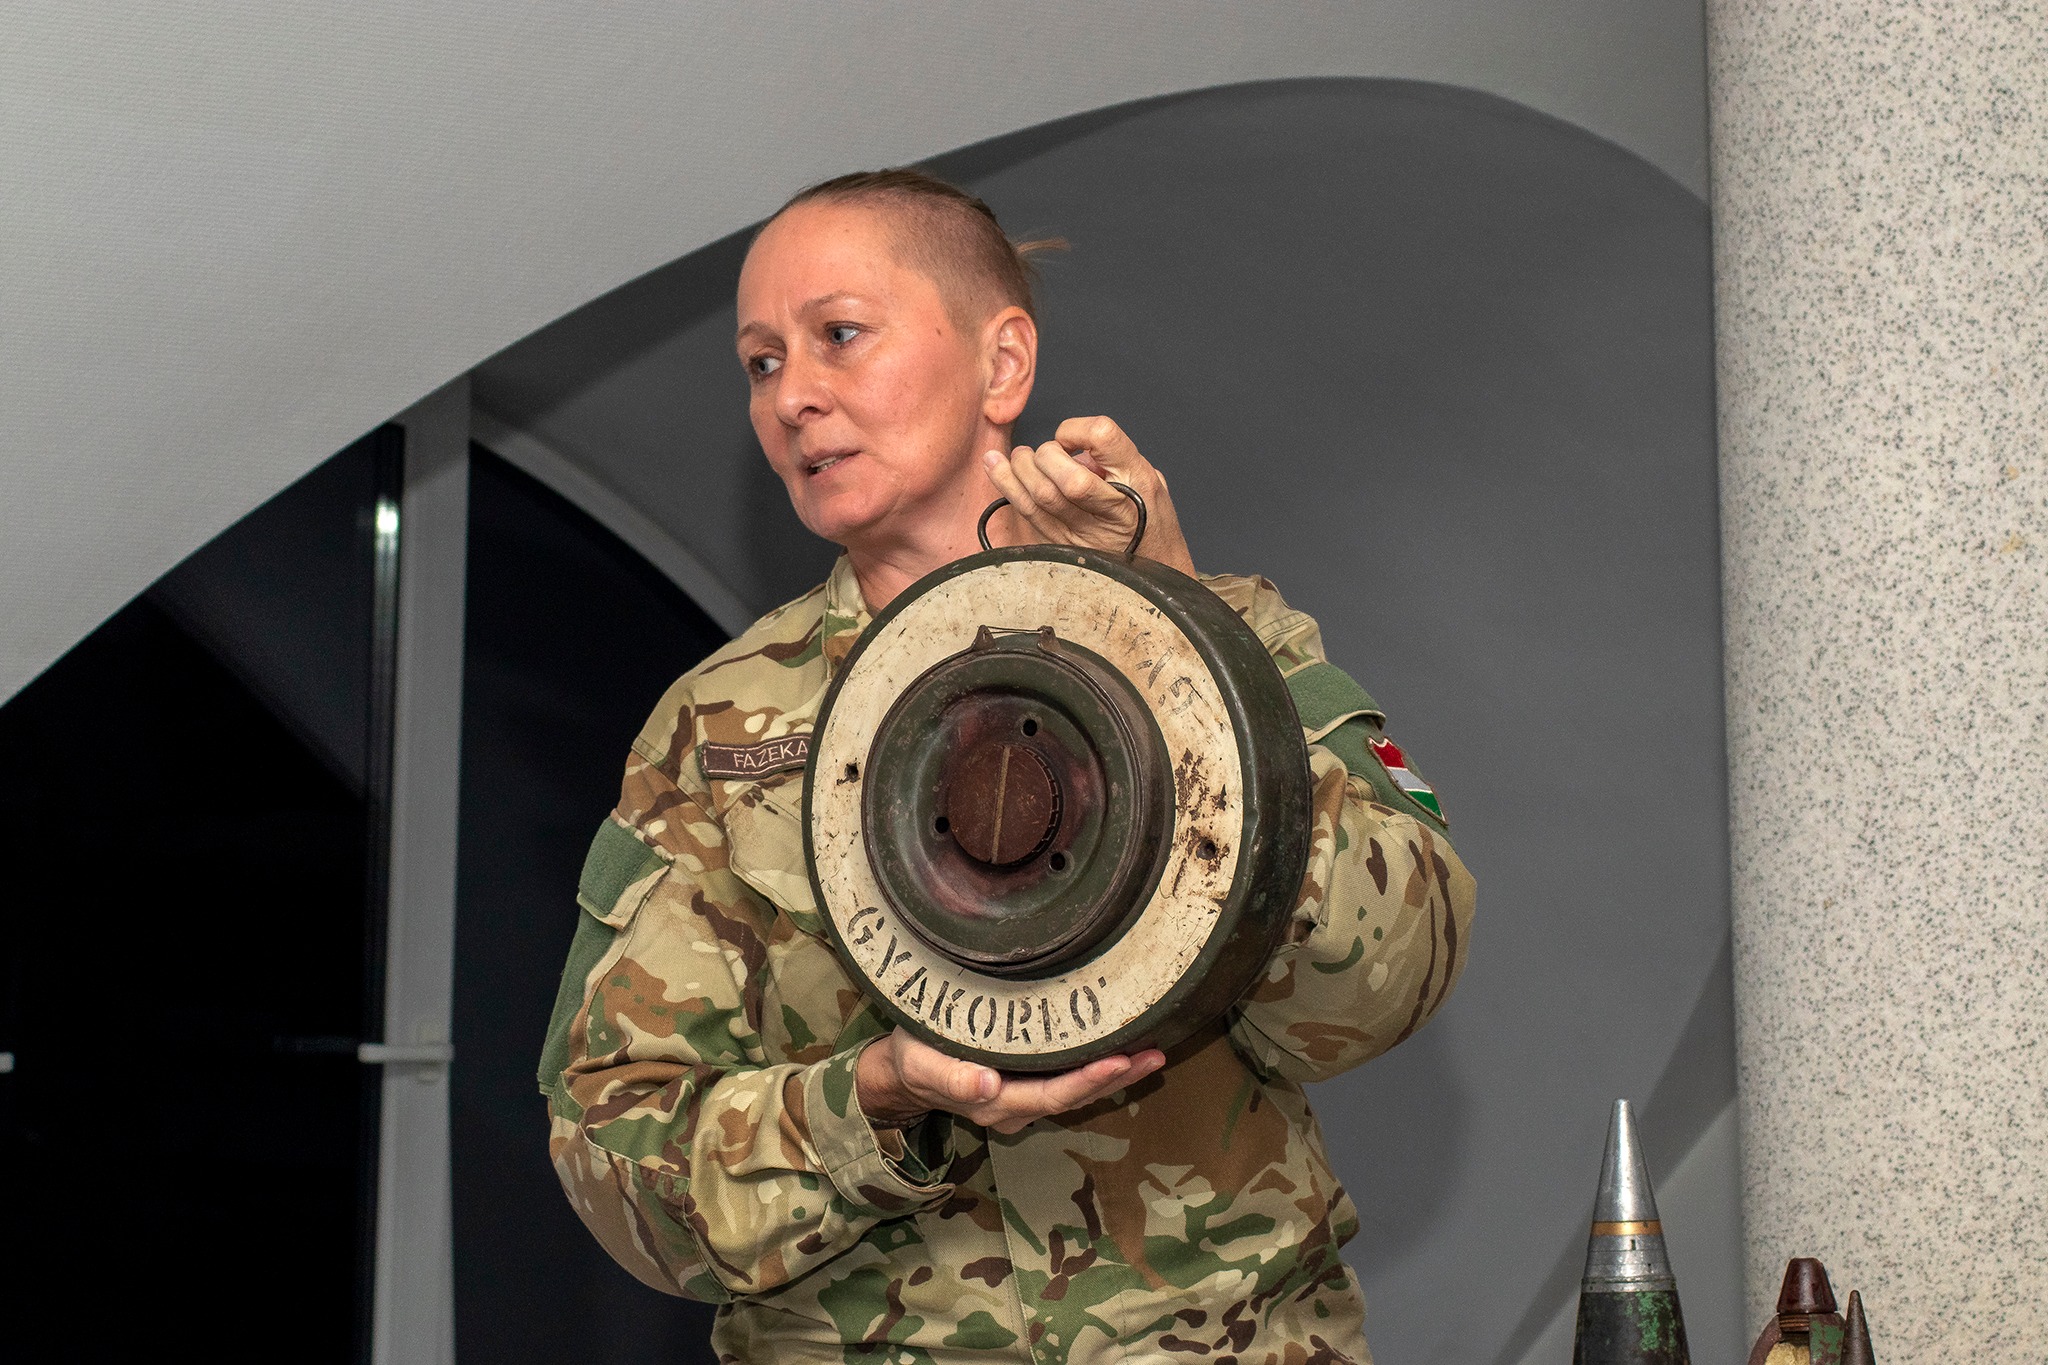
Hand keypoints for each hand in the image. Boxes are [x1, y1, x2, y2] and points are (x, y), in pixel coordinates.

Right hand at [856, 1029, 1165, 1135]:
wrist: (902, 1073)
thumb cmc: (912, 1059)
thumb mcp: (921, 1062)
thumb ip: (951, 1078)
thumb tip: (986, 1088)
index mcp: (995, 1103)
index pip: (1051, 1095)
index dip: (1087, 1080)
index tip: (1120, 1060)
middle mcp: (1016, 1108)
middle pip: (1074, 1097)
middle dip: (1115, 1078)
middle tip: (1153, 1055)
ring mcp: (1023, 1100)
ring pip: (1076, 1092)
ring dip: (1115, 1076)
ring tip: (1152, 1054)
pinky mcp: (1027, 1084)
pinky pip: (1068, 1082)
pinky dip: (1098, 1070)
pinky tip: (1123, 1052)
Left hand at [982, 416, 1196, 575]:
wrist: (1154, 576)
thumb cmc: (1150, 520)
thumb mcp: (1148, 478)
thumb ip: (1113, 459)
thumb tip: (1069, 450)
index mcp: (1139, 482)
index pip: (1103, 438)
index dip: (1076, 430)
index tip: (1071, 438)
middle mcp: (1113, 509)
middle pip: (1065, 478)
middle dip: (1044, 456)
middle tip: (1042, 452)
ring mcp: (1085, 534)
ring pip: (1039, 498)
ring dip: (1017, 469)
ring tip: (1016, 457)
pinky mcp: (1063, 548)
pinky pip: (1028, 516)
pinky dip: (1008, 487)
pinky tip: (997, 468)